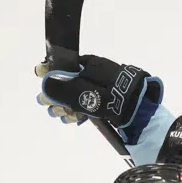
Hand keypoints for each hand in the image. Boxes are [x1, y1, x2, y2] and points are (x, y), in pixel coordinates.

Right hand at [34, 53, 161, 132]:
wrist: (142, 114)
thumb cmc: (115, 98)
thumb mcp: (88, 93)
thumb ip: (66, 89)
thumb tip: (45, 83)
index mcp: (91, 65)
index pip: (65, 62)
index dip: (51, 69)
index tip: (39, 74)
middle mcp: (94, 74)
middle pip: (67, 81)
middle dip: (55, 93)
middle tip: (48, 105)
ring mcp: (99, 90)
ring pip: (74, 95)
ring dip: (64, 105)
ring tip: (61, 114)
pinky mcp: (104, 104)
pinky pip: (84, 105)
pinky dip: (76, 111)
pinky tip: (71, 119)